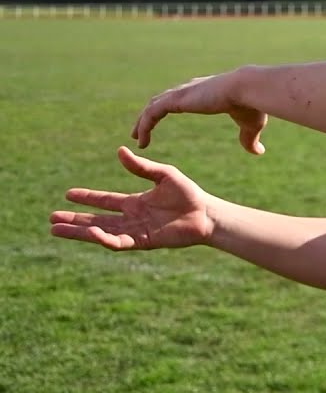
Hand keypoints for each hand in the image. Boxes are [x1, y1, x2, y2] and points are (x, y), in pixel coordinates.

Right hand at [50, 147, 215, 250]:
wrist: (206, 213)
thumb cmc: (188, 194)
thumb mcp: (163, 174)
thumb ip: (141, 167)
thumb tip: (120, 150)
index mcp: (135, 202)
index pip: (104, 201)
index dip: (86, 198)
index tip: (67, 194)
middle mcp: (132, 218)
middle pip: (96, 220)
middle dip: (74, 220)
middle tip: (51, 219)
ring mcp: (135, 231)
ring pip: (101, 233)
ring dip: (80, 232)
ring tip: (56, 229)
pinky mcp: (143, 241)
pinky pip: (119, 242)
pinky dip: (104, 238)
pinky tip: (91, 233)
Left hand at [132, 69, 267, 153]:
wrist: (248, 91)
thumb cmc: (251, 105)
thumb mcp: (250, 126)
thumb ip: (249, 139)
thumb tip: (259, 152)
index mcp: (203, 92)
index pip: (179, 99)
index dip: (168, 110)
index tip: (161, 122)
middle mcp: (189, 89)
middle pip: (160, 101)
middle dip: (149, 116)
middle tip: (140, 131)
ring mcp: (181, 93)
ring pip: (152, 107)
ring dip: (142, 123)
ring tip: (136, 139)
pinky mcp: (176, 100)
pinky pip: (152, 114)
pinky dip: (144, 126)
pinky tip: (142, 141)